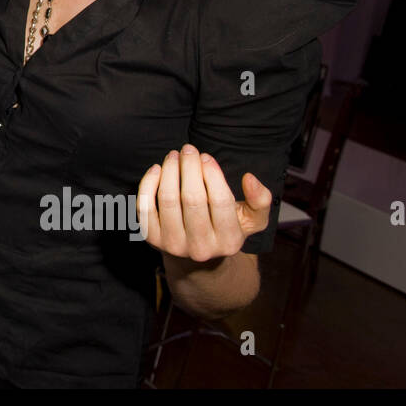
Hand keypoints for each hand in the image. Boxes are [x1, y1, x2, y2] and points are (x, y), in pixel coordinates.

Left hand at [136, 143, 272, 261]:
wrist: (198, 256)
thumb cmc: (226, 227)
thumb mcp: (252, 219)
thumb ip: (261, 200)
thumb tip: (250, 178)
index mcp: (230, 241)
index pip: (220, 201)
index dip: (212, 173)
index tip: (206, 156)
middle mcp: (201, 248)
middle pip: (191, 198)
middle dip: (189, 167)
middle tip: (188, 149)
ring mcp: (174, 245)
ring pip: (167, 199)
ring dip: (169, 170)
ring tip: (174, 155)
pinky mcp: (152, 239)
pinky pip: (145, 206)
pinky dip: (148, 184)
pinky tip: (157, 169)